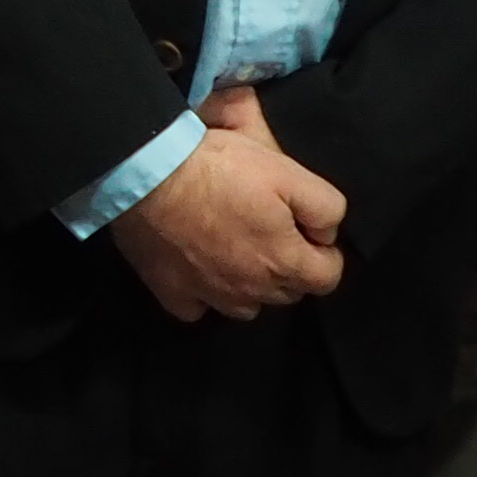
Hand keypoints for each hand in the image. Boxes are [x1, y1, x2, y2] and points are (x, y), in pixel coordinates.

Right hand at [107, 86, 348, 324]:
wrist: (147, 173)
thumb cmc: (221, 168)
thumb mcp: (288, 171)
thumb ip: (325, 207)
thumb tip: (325, 234)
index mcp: (285, 261)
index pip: (328, 277)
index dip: (323, 252)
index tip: (306, 229)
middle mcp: (253, 290)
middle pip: (288, 292)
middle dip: (288, 266)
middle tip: (268, 229)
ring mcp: (211, 297)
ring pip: (246, 306)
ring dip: (249, 284)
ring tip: (234, 248)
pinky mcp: (174, 295)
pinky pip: (199, 308)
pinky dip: (204, 295)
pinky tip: (198, 269)